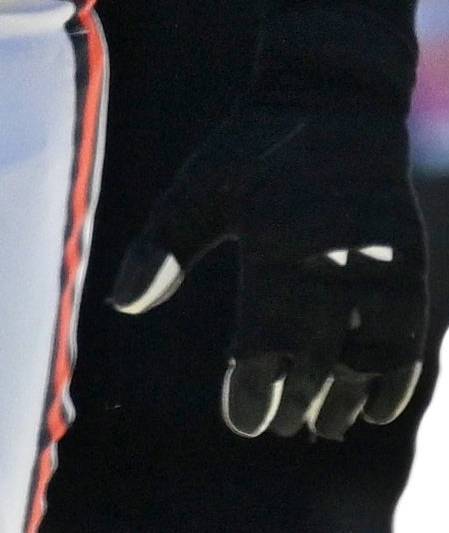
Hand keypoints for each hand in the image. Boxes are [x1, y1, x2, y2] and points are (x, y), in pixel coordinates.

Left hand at [111, 102, 428, 437]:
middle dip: (299, 398)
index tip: (243, 423)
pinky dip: (400, 375)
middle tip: (279, 431)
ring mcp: (376, 261)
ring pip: (368, 351)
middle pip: (317, 352)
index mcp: (274, 243)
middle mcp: (330, 258)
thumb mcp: (197, 190)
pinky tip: (381, 409)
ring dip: (349, 395)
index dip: (255, 385)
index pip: (265, 335)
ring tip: (325, 426)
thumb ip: (163, 249)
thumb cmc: (250, 151)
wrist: (331, 100)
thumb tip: (122, 303)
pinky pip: (411, 331)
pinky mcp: (409, 260)